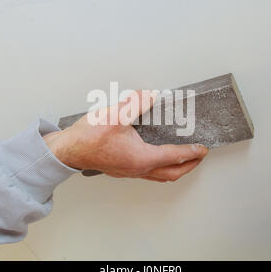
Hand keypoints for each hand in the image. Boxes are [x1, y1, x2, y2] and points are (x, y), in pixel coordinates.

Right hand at [43, 90, 207, 181]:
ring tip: (183, 160)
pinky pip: (148, 172)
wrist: (67, 150)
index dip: (191, 152)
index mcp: (140, 158)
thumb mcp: (114, 114)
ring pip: (159, 175)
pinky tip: (157, 157)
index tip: (203, 149)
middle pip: (171, 173)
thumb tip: (149, 95)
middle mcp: (137, 168)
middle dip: (189, 166)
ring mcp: (128, 171)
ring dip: (175, 169)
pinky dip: (160, 167)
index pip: (173, 156)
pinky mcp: (121, 168)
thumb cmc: (88, 137)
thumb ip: (135, 103)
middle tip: (199, 157)